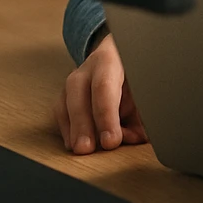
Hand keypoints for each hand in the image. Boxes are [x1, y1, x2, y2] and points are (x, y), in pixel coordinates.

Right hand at [53, 34, 147, 154]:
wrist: (115, 52)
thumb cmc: (133, 70)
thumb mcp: (142, 82)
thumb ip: (141, 109)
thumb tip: (141, 136)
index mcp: (110, 61)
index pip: (104, 88)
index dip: (106, 116)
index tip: (111, 140)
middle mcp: (86, 70)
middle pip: (80, 98)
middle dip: (84, 127)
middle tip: (88, 149)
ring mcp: (72, 81)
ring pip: (65, 106)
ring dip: (73, 131)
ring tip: (81, 150)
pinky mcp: (64, 94)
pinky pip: (60, 113)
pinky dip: (67, 130)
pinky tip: (74, 143)